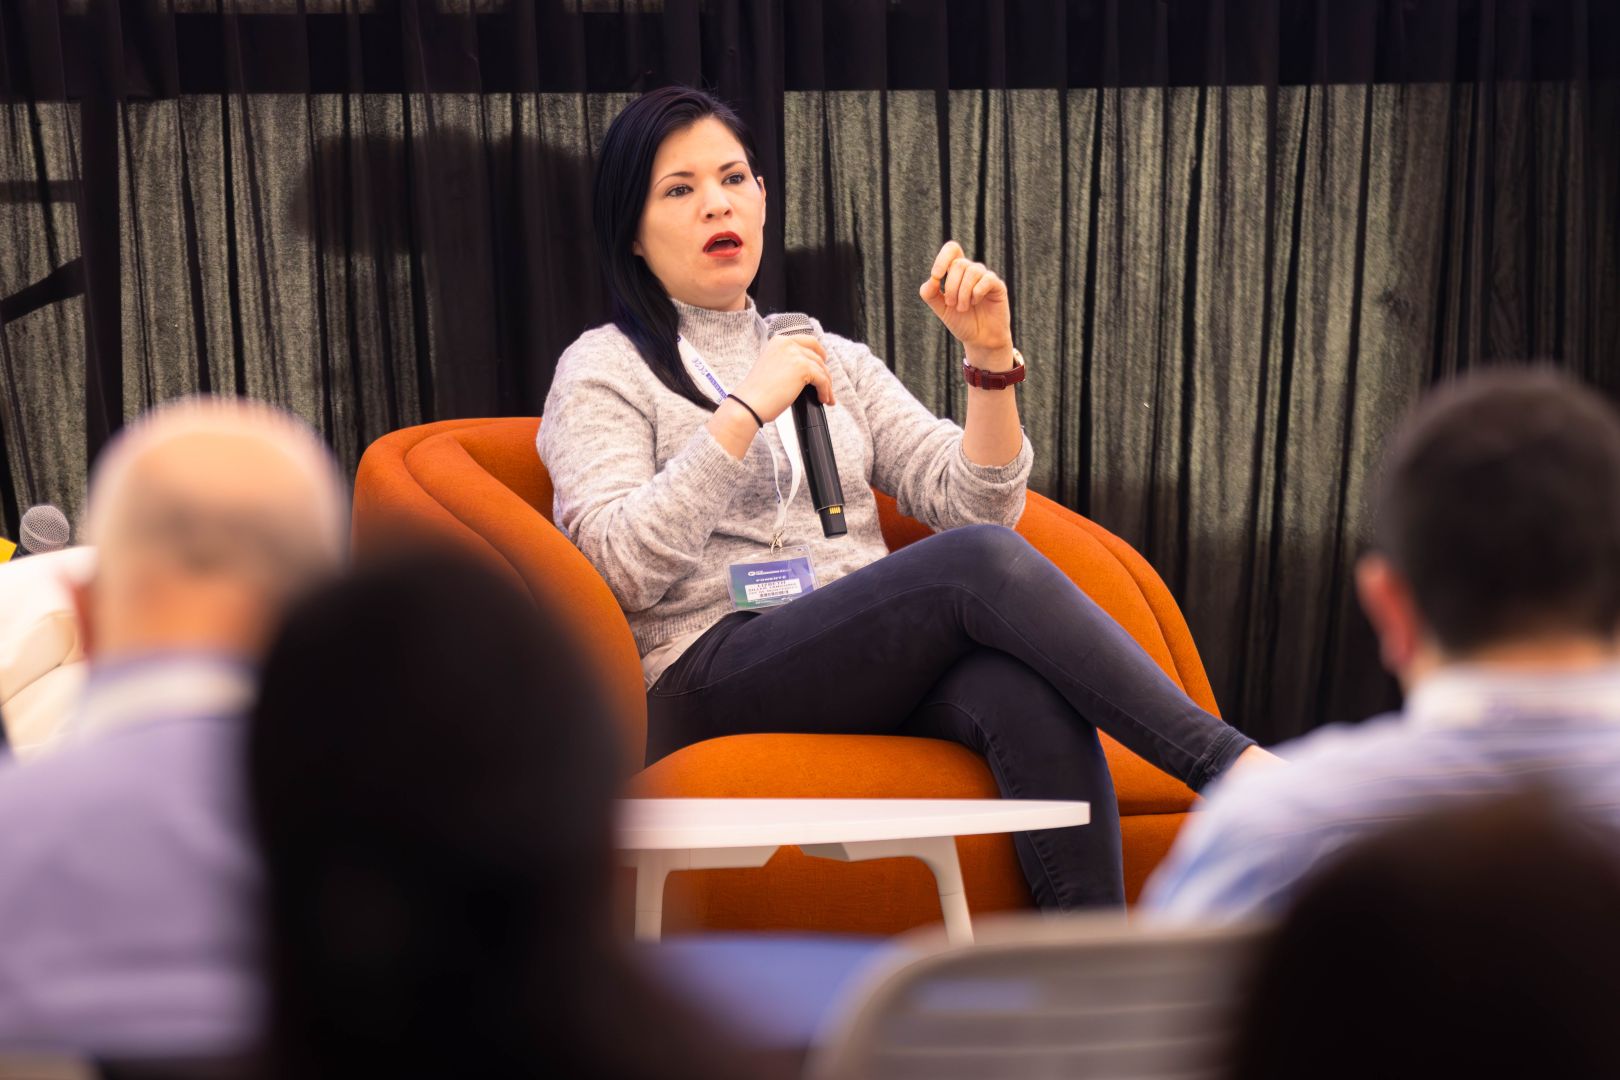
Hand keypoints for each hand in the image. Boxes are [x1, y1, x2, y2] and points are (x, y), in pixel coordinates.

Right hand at [728, 333, 833, 423]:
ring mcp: (796, 354)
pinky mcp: (803, 368)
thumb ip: (787, 361)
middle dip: (824, 371)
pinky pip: (823, 380)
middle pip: (817, 355)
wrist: (750, 403)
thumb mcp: (771, 366)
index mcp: (779, 341)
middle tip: (826, 384)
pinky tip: (822, 399)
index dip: (818, 352)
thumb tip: (807, 369)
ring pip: (822, 369)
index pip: (807, 341)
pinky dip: (825, 391)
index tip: (823, 361)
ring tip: (826, 397)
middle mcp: (788, 343)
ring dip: (827, 385)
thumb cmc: (757, 392)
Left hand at [918, 241, 1012, 356]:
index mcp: (956, 272)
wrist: (980, 339)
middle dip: (951, 286)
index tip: (936, 276)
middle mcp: (971, 271)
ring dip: (963, 293)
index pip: (952, 249)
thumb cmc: (961, 322)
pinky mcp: (997, 286)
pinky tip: (976, 302)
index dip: (942, 258)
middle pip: (959, 264)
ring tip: (963, 308)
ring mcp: (985, 277)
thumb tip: (931, 279)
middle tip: (952, 304)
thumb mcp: (941, 309)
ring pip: (972, 271)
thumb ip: (930, 294)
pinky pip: (986, 279)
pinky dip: (977, 292)